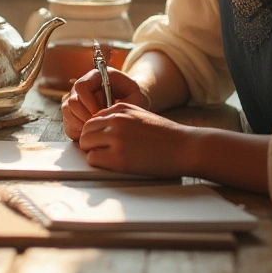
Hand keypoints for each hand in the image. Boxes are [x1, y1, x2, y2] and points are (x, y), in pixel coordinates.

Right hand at [60, 67, 150, 140]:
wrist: (131, 101)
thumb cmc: (135, 98)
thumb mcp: (136, 96)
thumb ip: (124, 101)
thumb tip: (105, 111)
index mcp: (95, 76)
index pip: (81, 86)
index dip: (89, 102)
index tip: (102, 114)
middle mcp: (81, 87)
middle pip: (71, 102)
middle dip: (85, 117)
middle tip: (100, 125)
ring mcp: (74, 99)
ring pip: (67, 113)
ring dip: (81, 125)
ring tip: (97, 130)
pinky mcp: (72, 113)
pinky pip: (67, 124)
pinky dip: (78, 132)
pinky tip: (93, 133)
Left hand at [78, 102, 196, 177]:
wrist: (186, 147)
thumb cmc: (167, 136)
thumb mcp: (141, 116)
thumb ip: (121, 119)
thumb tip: (101, 130)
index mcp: (120, 108)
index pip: (93, 118)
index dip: (96, 132)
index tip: (103, 141)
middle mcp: (115, 120)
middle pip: (85, 129)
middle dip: (90, 141)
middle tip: (102, 151)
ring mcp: (116, 138)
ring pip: (85, 143)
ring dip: (92, 151)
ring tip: (108, 158)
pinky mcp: (118, 158)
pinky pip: (93, 159)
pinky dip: (98, 163)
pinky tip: (112, 164)